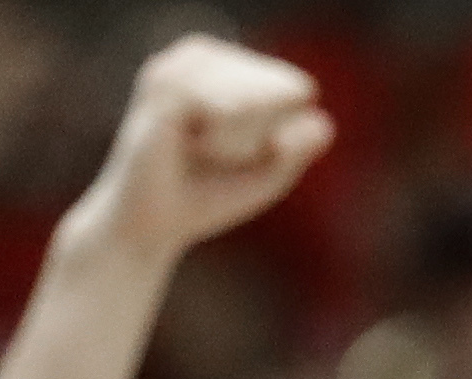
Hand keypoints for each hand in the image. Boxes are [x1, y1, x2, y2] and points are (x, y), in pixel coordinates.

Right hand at [72, 38, 334, 263]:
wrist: (147, 228)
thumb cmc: (204, 198)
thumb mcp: (263, 179)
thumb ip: (296, 153)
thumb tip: (324, 123)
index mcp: (222, 66)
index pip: (281, 83)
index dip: (276, 128)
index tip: (246, 154)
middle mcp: (197, 56)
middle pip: (266, 87)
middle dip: (255, 134)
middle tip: (210, 157)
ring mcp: (176, 69)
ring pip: (245, 99)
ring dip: (236, 139)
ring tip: (199, 152)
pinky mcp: (161, 92)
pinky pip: (219, 107)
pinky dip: (218, 137)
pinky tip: (194, 146)